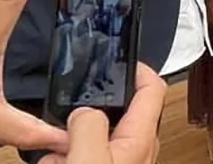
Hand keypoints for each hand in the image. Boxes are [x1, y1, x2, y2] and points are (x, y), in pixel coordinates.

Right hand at [41, 65, 165, 163]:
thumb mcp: (88, 158)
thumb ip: (88, 126)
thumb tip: (83, 111)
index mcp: (140, 138)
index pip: (152, 88)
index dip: (138, 68)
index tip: (118, 59)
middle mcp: (135, 150)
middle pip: (112, 112)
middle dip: (83, 115)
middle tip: (65, 124)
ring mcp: (119, 161)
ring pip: (88, 137)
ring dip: (68, 144)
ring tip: (60, 159)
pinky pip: (80, 156)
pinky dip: (65, 159)